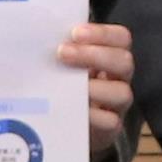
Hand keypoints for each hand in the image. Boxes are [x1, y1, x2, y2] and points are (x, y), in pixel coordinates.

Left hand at [57, 23, 135, 161]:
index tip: (75, 33)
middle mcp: (119, 78)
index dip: (102, 33)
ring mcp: (117, 105)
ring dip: (96, 88)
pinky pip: (111, 122)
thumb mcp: (64, 65)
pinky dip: (94, 116)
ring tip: (68, 86)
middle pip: (124, 61)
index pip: (121, 38)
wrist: (64, 125)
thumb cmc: (64, 86)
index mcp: (111, 56)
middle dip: (94, 55)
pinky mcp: (111, 128)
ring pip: (123, 93)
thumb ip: (60, 51)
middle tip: (62, 53)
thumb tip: (37, 39)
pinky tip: (75, 110)